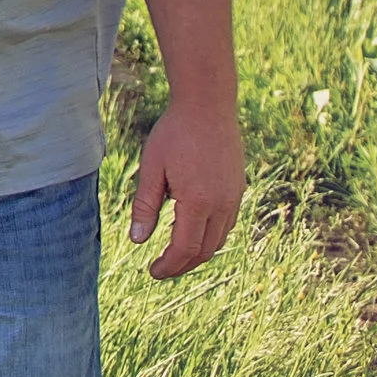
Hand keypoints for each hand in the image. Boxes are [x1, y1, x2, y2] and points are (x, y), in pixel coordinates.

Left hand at [129, 100, 245, 279]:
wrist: (208, 105)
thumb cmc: (174, 133)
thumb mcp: (152, 168)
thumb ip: (145, 206)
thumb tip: (137, 241)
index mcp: (198, 201)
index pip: (185, 249)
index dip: (169, 266)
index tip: (152, 272)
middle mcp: (222, 204)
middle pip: (205, 251)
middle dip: (182, 265)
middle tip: (160, 269)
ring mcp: (235, 197)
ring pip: (219, 240)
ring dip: (197, 253)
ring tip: (174, 255)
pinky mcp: (239, 189)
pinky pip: (227, 224)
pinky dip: (210, 237)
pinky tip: (192, 232)